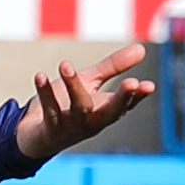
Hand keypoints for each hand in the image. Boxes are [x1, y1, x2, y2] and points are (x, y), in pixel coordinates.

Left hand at [12, 44, 155, 162]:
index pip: (127, 104)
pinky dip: (45, 92)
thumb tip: (142, 49)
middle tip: (131, 82)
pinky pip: (50, 109)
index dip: (138, 96)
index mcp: (105, 111)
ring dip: (74, 85)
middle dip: (122, 97)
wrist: (35, 135)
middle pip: (112, 112)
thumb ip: (114, 67)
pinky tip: (40, 76)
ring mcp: (73, 127)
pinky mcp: (51, 129)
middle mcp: (93, 122)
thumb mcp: (90, 83)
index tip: (149, 85)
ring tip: (65, 63)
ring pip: (80, 107)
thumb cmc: (67, 107)